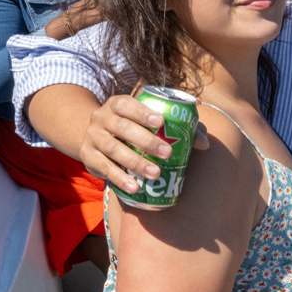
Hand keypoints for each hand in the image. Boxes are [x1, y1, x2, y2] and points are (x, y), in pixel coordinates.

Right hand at [80, 94, 208, 190]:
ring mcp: (92, 137)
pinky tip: (135, 187)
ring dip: (135, 162)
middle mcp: (101, 118)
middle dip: (146, 141)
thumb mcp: (147, 121)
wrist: (94, 139)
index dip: (143, 112)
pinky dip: (119, 178)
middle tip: (167, 153)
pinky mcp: (88, 157)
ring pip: (113, 149)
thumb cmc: (131, 128)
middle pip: (122, 128)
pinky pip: (104, 168)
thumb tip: (204, 143)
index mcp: (117, 104)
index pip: (127, 104)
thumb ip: (178, 126)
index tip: (161, 122)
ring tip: (155, 173)